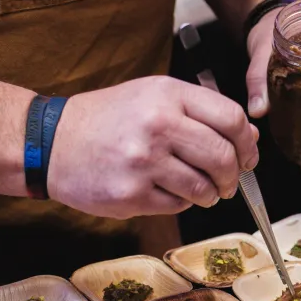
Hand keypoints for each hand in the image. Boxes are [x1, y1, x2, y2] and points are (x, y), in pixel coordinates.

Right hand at [48, 76, 258, 218]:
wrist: (51, 142)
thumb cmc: (108, 119)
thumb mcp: (153, 97)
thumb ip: (200, 112)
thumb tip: (248, 136)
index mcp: (167, 95)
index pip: (231, 119)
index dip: (247, 143)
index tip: (248, 156)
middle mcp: (157, 125)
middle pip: (223, 157)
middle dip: (234, 175)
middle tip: (229, 182)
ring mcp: (143, 162)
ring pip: (204, 187)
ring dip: (211, 194)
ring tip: (202, 190)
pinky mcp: (131, 194)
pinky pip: (177, 205)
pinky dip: (182, 203)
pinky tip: (168, 192)